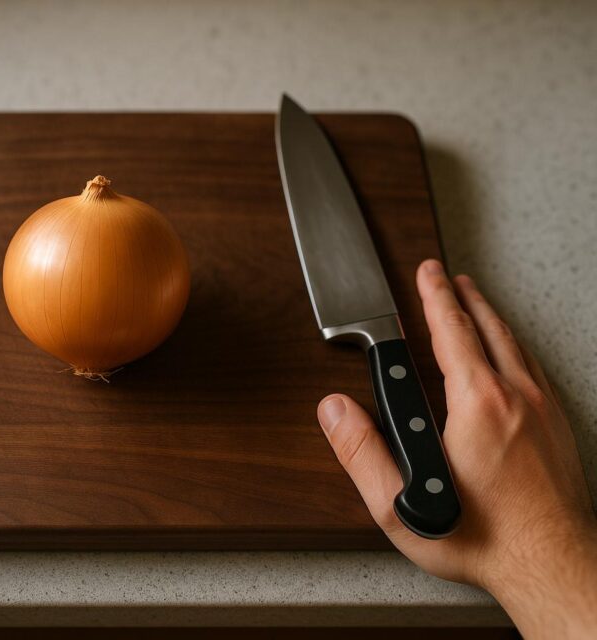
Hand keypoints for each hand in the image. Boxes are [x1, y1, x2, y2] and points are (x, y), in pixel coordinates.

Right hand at [317, 259, 595, 637]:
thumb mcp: (398, 505)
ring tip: (476, 303)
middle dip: (465, 298)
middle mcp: (517, 397)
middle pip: (489, 328)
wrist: (551, 566)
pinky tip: (510, 354)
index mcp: (478, 405)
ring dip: (492, 317)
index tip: (427, 273)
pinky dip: (516, 347)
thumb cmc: (482, 539)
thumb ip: (360, 452)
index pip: (451, 332)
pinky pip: (535, 369)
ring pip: (516, 345)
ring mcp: (544, 411)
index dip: (435, 298)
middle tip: (449, 277)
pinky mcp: (560, 428)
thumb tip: (334, 410)